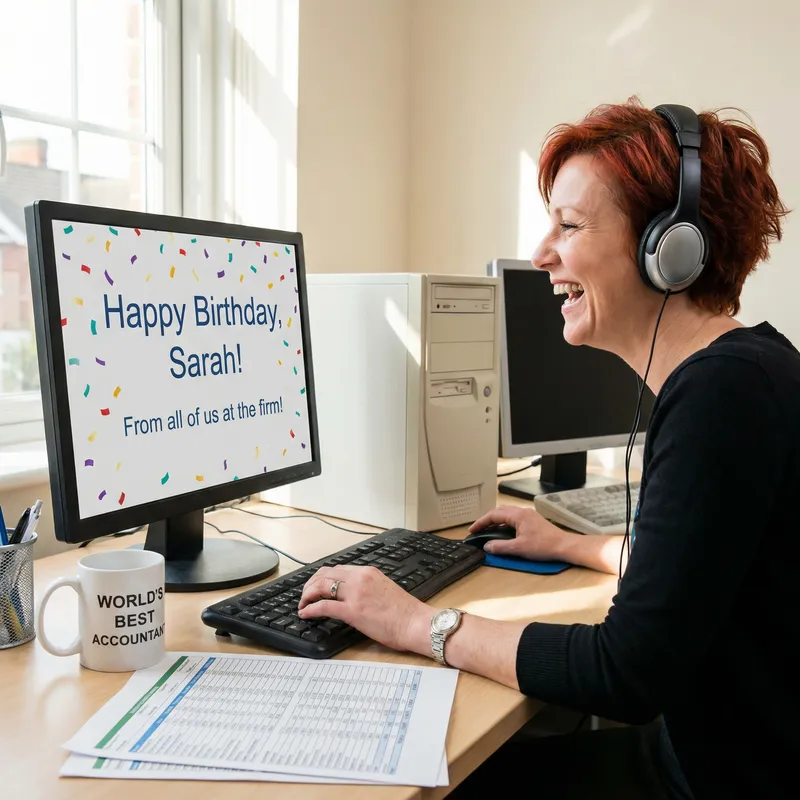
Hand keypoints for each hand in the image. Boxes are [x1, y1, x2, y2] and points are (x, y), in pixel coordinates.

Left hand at [298, 565, 431, 652]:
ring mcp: (356, 594)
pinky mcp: (353, 611)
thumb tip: (350, 595)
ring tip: (303, 604)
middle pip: (324, 574)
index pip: (336, 568)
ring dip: (307, 595)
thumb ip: (366, 587)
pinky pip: (324, 606)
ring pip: (321, 586)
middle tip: (304, 595)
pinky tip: (305, 613)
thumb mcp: (383, 589)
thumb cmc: (405, 612)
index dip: (320, 577)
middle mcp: (360, 578)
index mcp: (368, 572)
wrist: (416, 623)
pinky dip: (310, 609)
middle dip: (310, 584)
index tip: (314, 585)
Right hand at [469, 505, 567, 560]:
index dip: (481, 522)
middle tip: (478, 530)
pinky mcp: (533, 521)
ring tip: (488, 531)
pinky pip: (514, 518)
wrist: (564, 546)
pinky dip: (505, 524)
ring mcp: (529, 515)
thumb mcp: (519, 548)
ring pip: (507, 514)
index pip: (493, 515)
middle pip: (499, 511)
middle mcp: (522, 512)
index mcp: (517, 515)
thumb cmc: (544, 546)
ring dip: (496, 521)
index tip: (472, 530)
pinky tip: (504, 533)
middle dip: (487, 520)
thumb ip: (500, 547)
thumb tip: (487, 546)